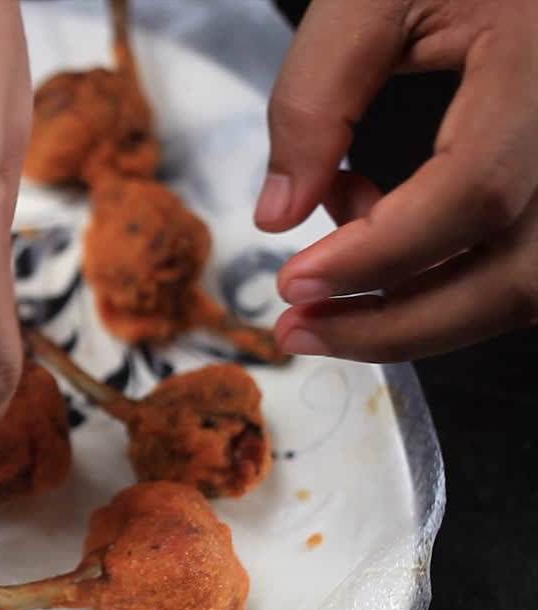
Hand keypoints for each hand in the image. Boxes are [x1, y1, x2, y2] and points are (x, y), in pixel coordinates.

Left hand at [257, 0, 537, 362]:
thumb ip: (315, 98)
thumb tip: (279, 215)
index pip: (475, 192)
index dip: (379, 255)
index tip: (292, 284)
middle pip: (521, 275)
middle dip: (399, 324)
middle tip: (299, 329)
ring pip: (532, 287)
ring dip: (426, 313)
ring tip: (330, 294)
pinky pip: (530, 261)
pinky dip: (456, 280)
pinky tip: (387, 248)